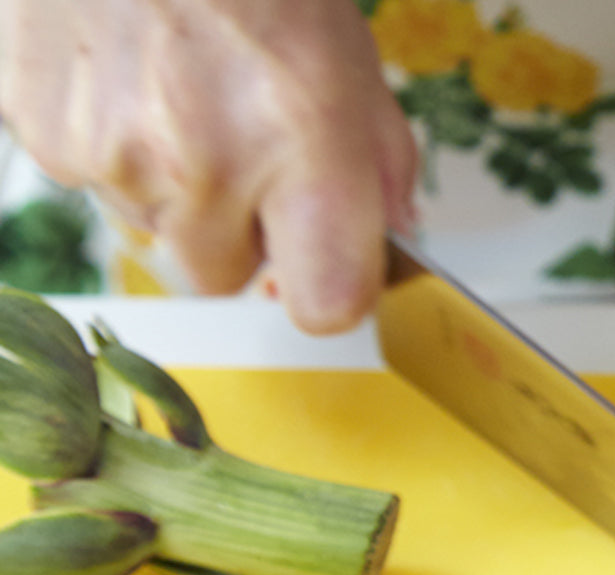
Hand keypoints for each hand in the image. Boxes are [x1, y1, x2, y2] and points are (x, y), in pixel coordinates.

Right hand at [0, 0, 416, 333]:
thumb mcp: (348, 49)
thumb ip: (379, 157)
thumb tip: (391, 233)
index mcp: (302, 141)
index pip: (328, 304)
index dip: (330, 290)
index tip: (329, 262)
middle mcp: (203, 162)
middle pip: (227, 278)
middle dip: (242, 234)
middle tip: (244, 147)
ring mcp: (111, 152)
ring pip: (154, 230)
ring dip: (173, 186)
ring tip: (179, 87)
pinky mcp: (41, 132)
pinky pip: (90, 180)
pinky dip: (112, 144)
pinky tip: (126, 72)